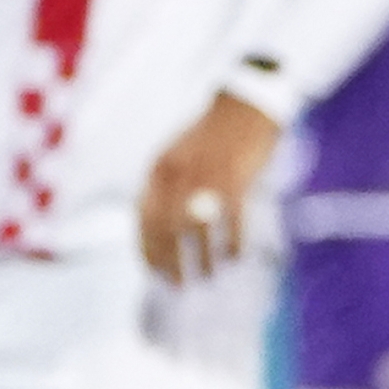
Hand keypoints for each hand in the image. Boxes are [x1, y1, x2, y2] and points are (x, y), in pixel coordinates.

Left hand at [138, 91, 282, 283]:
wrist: (244, 104)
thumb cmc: (214, 133)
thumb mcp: (178, 155)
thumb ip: (169, 185)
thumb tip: (166, 224)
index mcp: (159, 169)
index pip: (144, 219)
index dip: (147, 248)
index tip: (153, 271)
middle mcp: (177, 176)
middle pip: (167, 231)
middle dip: (171, 262)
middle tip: (179, 284)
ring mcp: (206, 178)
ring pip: (198, 231)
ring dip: (203, 258)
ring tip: (209, 275)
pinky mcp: (235, 180)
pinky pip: (232, 221)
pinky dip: (234, 242)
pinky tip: (236, 256)